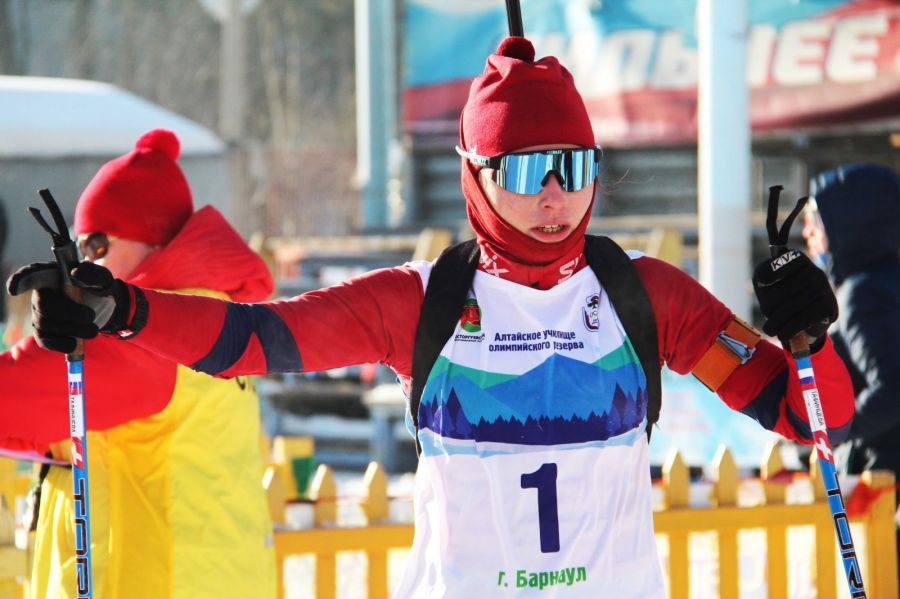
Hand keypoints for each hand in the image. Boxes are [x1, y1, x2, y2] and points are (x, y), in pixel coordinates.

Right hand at [7, 261, 130, 352]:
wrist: (104, 308)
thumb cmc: (97, 287)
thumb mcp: (101, 278)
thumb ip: (92, 273)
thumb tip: (76, 273)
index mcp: (50, 275)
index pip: (30, 275)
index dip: (20, 281)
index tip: (14, 289)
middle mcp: (39, 294)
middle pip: (43, 306)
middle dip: (70, 314)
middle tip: (91, 316)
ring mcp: (39, 314)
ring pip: (46, 325)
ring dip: (73, 330)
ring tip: (92, 330)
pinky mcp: (44, 333)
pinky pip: (45, 341)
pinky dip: (63, 344)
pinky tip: (75, 342)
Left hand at [752, 249, 837, 347]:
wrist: (809, 319)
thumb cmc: (780, 297)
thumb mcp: (766, 284)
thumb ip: (763, 276)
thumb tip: (764, 279)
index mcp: (796, 259)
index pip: (780, 265)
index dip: (768, 275)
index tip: (762, 283)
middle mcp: (813, 270)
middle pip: (780, 292)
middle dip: (768, 308)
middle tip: (767, 315)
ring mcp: (823, 288)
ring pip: (789, 308)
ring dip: (775, 323)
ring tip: (769, 329)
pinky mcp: (828, 306)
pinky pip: (802, 320)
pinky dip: (788, 330)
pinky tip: (782, 334)